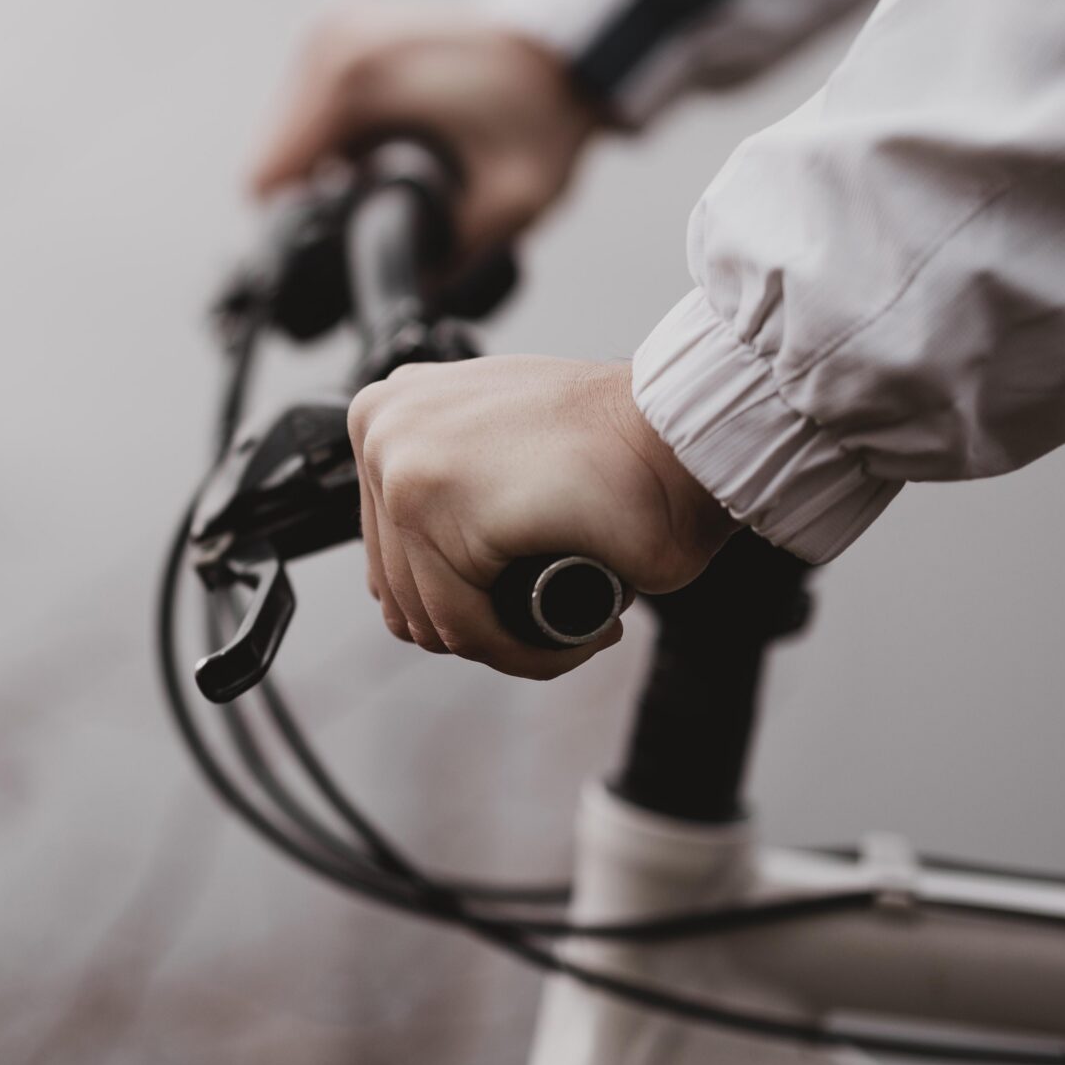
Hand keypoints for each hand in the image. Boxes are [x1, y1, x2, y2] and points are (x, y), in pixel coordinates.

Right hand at [251, 2, 602, 258]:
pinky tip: (387, 142)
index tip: (359, 237)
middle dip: (319, 199)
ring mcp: (330, 28)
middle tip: (390, 203)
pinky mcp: (339, 32)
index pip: (267, 183)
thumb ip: (448, 263)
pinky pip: (306, 112)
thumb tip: (392, 309)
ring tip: (395, 169)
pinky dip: (335, 140)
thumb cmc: (545, 113)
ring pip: (285, 138)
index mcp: (350, 75)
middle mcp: (327, 39)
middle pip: (272, 162)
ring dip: (325, 169)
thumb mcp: (511, 202)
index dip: (307, 231)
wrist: (571, 45)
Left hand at [347, 357, 736, 678]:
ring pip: (433, 613)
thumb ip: (458, 483)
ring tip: (585, 627)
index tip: (528, 602)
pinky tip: (584, 637)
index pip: (391, 548)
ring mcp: (395, 464)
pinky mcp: (428, 506)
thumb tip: (431, 560)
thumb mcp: (511, 443)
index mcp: (388, 411)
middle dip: (486, 623)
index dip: (462, 596)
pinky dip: (524, 653)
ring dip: (509, 642)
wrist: (686, 425)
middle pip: (402, 584)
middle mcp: (378, 428)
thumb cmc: (620, 441)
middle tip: (567, 619)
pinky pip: (465, 627)